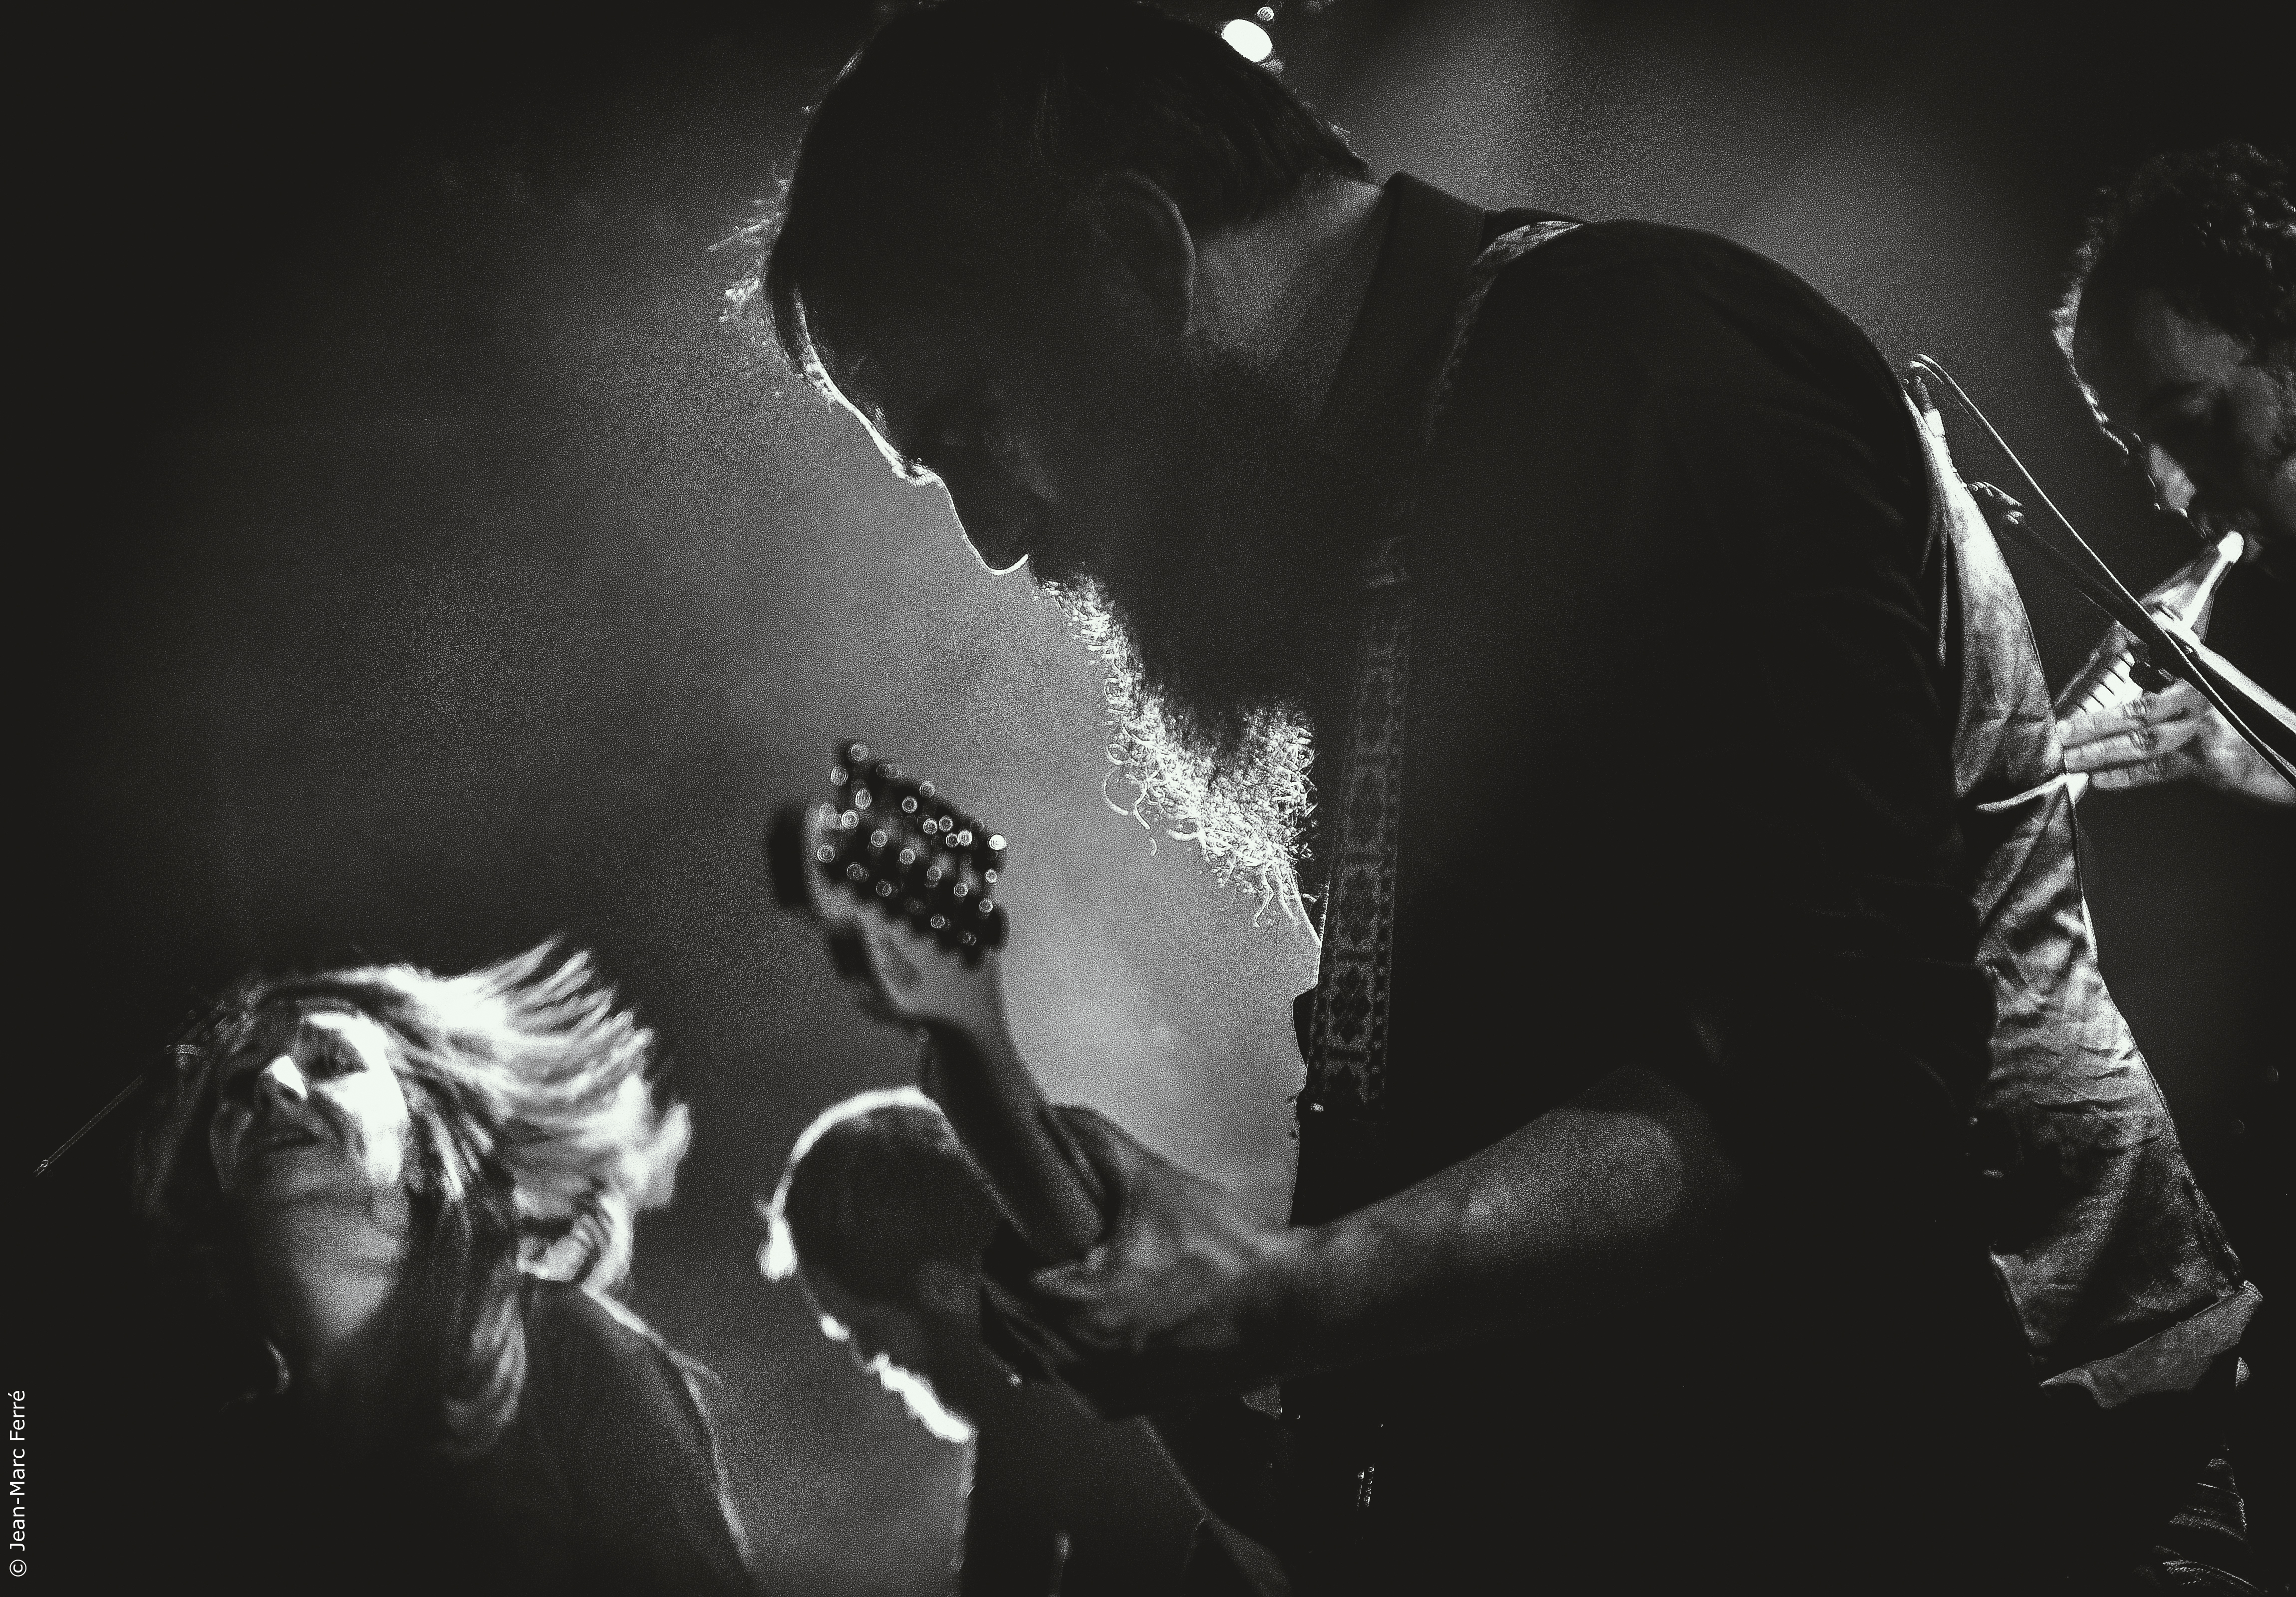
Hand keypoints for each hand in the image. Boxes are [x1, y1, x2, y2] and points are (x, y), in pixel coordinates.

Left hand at [978, 1106, 1303, 1417]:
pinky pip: (1061, 1370)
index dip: (1010, 1238)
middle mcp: (1078, 1363)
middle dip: (1023, 1272)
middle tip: (1062, 1242)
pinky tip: (1098, 1309)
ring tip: (1081, 1274)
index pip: (995, 1272)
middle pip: (1004, 1311)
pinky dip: (1066, 1341)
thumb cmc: (1228, 1253)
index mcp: (1076, 1310)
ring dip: (1038, 1309)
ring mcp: (1095, 1392)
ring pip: (1027, 1344)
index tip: (1035, 1221)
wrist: (1282, 1310)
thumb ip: (1088, 1141)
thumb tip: (1042, 1119)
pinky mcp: (1114, 1406)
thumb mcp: (1152, 1181)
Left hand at [2057, 679, 2295, 805]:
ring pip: (2138, 739)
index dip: (2106, 685)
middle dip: (2088, 723)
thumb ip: (2181, 686)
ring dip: (2097, 751)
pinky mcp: (2209, 763)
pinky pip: (2158, 769)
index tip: (2070, 700)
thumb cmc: (2255, 727)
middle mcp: (2199, 699)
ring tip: (2066, 758)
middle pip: (2132, 710)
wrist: (2295, 754)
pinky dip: (2126, 776)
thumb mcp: (2222, 695)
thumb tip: (2148, 672)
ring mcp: (2203, 731)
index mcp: (2199, 678)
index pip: (2146, 674)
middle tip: (2055, 731)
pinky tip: (2100, 780)